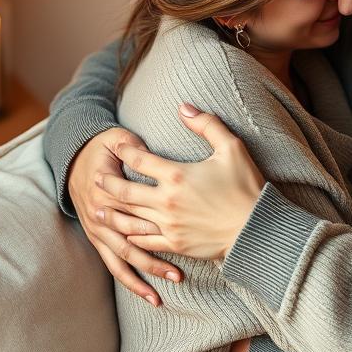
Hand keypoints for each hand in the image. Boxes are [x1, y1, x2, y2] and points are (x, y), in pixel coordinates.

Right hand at [66, 127, 184, 305]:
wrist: (74, 159)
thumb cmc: (103, 149)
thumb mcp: (117, 139)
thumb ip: (133, 146)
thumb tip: (149, 152)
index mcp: (107, 190)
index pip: (132, 212)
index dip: (153, 224)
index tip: (177, 236)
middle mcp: (101, 215)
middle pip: (130, 239)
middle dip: (155, 256)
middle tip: (180, 271)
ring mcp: (99, 230)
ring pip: (123, 257)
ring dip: (145, 273)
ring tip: (168, 289)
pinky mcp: (99, 240)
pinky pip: (115, 266)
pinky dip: (131, 282)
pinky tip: (150, 296)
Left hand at [99, 104, 265, 261]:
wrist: (257, 229)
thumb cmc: (246, 187)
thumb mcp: (232, 148)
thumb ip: (206, 124)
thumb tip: (184, 107)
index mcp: (176, 175)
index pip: (139, 159)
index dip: (123, 150)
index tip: (114, 145)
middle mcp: (166, 201)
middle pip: (124, 190)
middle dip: (107, 182)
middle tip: (95, 177)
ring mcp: (169, 225)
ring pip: (129, 218)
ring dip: (111, 212)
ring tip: (97, 207)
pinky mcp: (175, 244)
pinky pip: (145, 242)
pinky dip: (131, 237)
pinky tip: (123, 234)